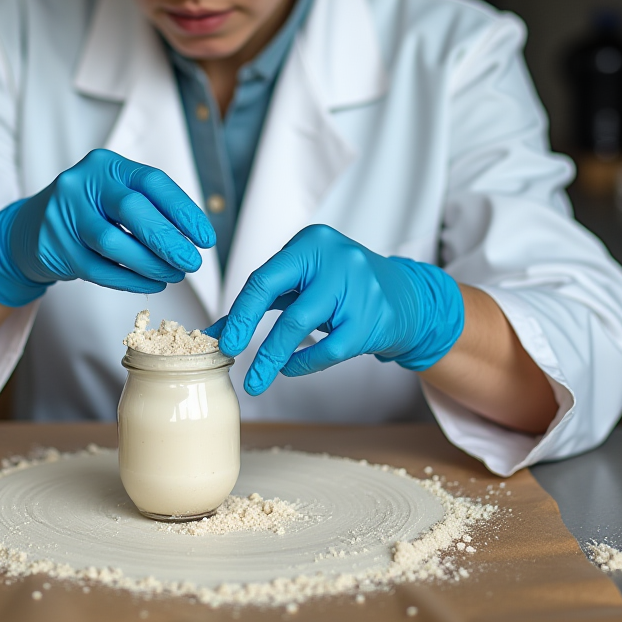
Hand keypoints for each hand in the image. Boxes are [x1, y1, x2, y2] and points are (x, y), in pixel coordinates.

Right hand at [0, 149, 215, 305]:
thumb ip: (151, 208)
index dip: (183, 211)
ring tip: (174, 275)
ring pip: (113, 243)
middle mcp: (83, 182)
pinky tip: (151, 283)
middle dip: (168, 240)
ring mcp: (64, 213)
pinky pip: (98, 269)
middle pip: (133, 210)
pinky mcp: (55, 246)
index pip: (152, 182)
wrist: (31, 229)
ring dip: (150, 264)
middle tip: (192, 262)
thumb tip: (194, 239)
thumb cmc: (90, 211)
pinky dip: (130, 279)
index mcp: (107, 164)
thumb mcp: (116, 196)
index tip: (205, 238)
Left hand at [206, 225, 463, 394]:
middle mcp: (335, 258)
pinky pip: (329, 349)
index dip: (240, 312)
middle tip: (230, 357)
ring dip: (273, 356)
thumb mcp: (303, 280)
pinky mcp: (371, 320)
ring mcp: (357, 288)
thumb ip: (263, 298)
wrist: (403, 297)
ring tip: (256, 379)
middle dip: (251, 332)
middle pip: (282, 301)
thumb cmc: (341, 286)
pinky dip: (304, 363)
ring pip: (302, 326)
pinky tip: (290, 368)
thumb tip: (218, 330)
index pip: (265, 277)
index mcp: (311, 242)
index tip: (223, 340)